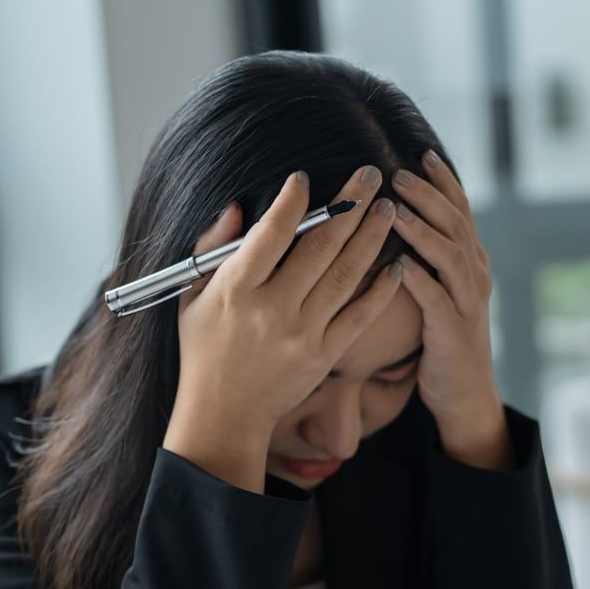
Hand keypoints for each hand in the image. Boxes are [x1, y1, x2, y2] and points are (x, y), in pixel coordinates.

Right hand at [170, 165, 401, 441]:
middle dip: (348, 206)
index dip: (292, 202)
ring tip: (387, 208)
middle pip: (319, 247)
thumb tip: (238, 206)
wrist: (224, 414)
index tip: (306, 177)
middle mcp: (272, 310)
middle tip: (370, 174)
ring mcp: (302, 334)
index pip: (270, 234)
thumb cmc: (204, 350)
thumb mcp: (191, 297)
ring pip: (345, 275)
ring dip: (370, 238)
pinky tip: (397, 265)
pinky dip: (380, 290)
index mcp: (236, 290)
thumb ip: (213, 249)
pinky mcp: (324, 355)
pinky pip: (359, 316)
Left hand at [389, 150, 503, 448]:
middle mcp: (474, 276)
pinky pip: (436, 300)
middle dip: (428, 195)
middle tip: (399, 172)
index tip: (421, 154)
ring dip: (422, 229)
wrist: (465, 394)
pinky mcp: (453, 330)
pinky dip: (419, 280)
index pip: (460, 212)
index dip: (443, 182)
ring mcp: (467, 303)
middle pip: (454, 224)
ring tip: (395, 208)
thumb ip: (429, 260)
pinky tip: (399, 264)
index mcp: (471, 264)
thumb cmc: (442, 342)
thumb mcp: (440, 292)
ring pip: (449, 255)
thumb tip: (400, 224)